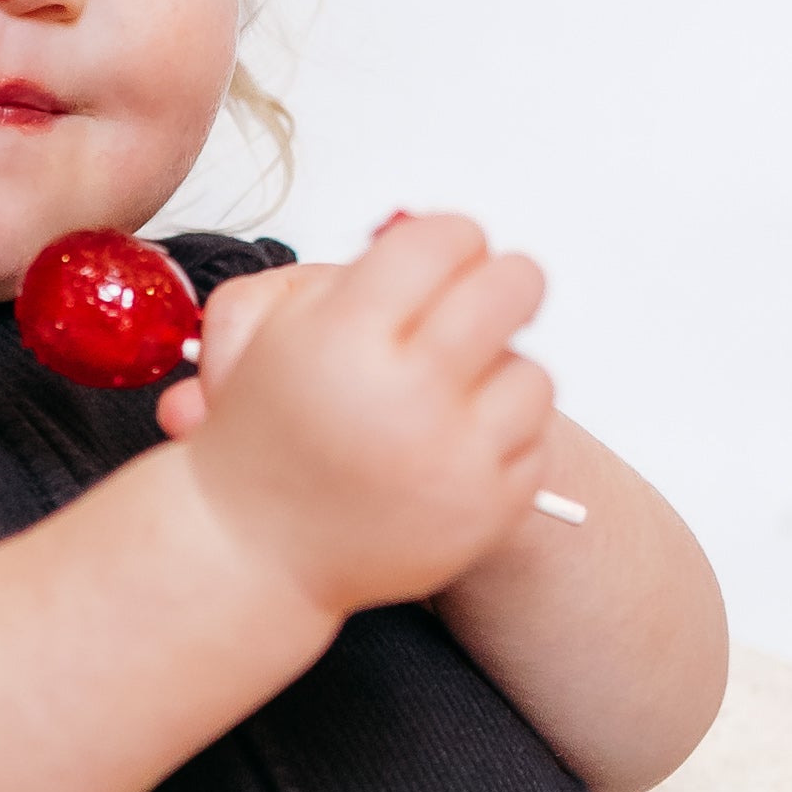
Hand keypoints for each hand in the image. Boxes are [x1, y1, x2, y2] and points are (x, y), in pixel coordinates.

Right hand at [155, 214, 552, 619]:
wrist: (257, 553)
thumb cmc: (269, 438)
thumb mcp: (263, 331)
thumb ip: (339, 273)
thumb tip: (429, 246)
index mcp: (344, 338)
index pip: (442, 241)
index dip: (451, 239)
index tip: (449, 252)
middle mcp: (404, 396)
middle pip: (511, 287)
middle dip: (505, 280)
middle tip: (489, 294)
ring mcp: (452, 458)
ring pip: (530, 370)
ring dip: (498, 370)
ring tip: (451, 391)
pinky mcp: (486, 509)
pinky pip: (535, 439)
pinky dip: (503, 435)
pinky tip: (456, 443)